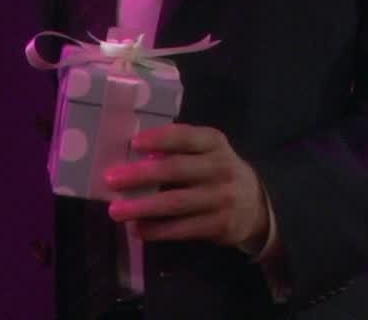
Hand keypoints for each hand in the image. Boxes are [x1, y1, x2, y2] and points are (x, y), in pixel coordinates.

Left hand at [101, 124, 269, 250]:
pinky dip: (158, 230)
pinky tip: (139, 229)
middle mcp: (221, 168)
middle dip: (141, 175)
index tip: (133, 143)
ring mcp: (222, 198)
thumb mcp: (207, 152)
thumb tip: (133, 153)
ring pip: (177, 203)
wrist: (256, 206)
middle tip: (111, 179)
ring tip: (116, 210)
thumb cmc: (217, 171)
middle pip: (176, 170)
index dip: (159, 139)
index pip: (186, 137)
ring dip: (143, 207)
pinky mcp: (220, 225)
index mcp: (214, 143)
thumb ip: (179, 148)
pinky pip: (184, 228)